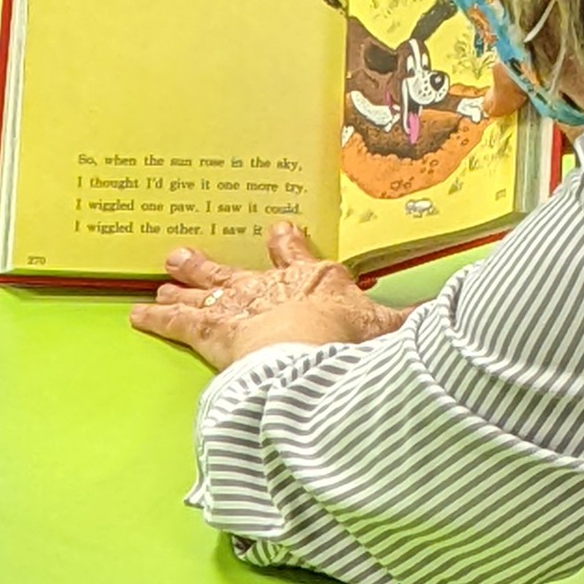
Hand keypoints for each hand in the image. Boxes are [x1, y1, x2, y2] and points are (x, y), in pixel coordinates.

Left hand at [130, 222, 406, 370]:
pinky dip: (157, 320)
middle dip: (216, 266)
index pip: (301, 259)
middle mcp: (273, 288)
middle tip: (192, 256)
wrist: (316, 352)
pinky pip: (179, 324)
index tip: (278, 231)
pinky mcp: (213, 331)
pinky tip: (136, 316)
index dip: (288, 247)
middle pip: (240, 273)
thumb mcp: (388, 332)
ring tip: (163, 283)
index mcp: (317, 283)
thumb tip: (446, 315)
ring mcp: (239, 307)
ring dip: (184, 287)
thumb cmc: (353, 340)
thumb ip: (410, 325)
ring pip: (205, 293)